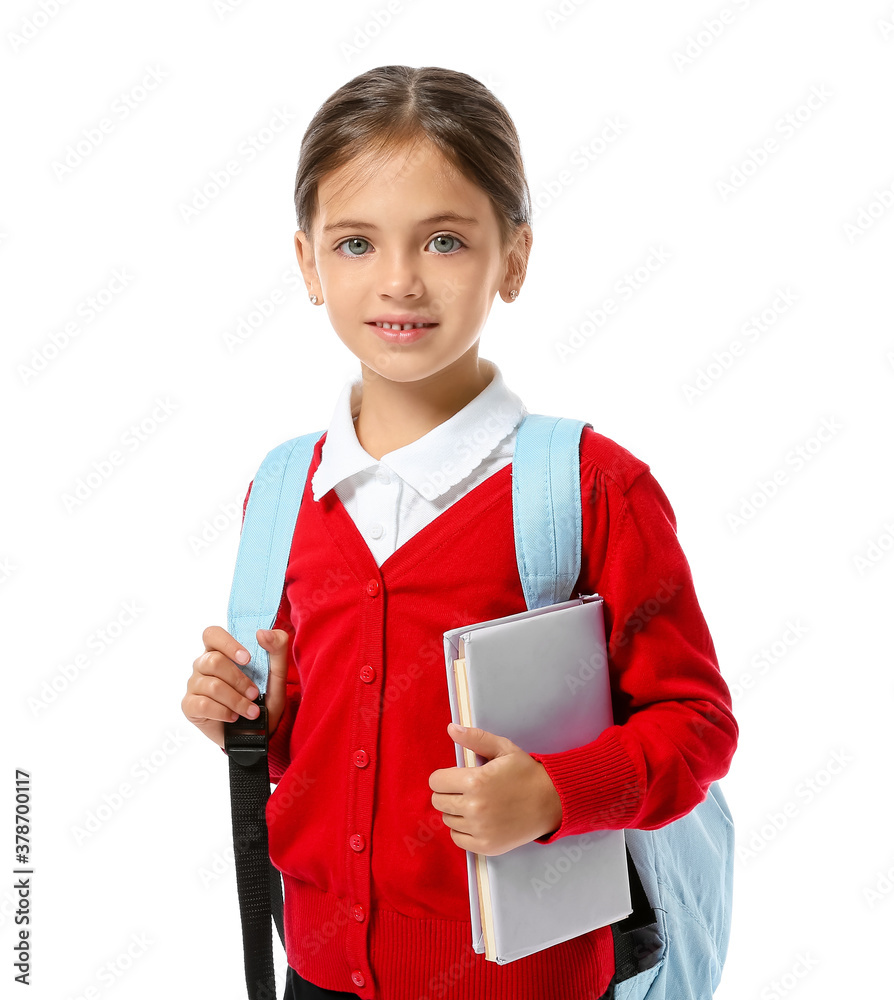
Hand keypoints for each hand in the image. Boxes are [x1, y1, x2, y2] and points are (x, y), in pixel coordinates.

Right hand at [181, 625, 289, 747]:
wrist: (259, 732)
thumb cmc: (265, 698)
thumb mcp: (278, 673)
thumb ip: (277, 647)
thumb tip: (262, 632)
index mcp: (221, 651)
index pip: (212, 634)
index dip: (227, 643)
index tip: (247, 659)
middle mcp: (203, 665)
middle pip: (213, 661)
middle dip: (239, 680)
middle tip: (255, 694)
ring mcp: (195, 685)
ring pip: (212, 686)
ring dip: (236, 700)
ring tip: (250, 711)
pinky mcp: (189, 706)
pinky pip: (203, 705)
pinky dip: (224, 712)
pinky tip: (233, 717)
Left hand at [428, 723, 562, 855]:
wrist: (552, 801)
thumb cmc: (526, 773)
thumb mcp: (503, 749)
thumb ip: (475, 738)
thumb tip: (451, 728)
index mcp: (475, 781)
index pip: (436, 782)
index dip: (444, 777)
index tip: (456, 776)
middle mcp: (474, 807)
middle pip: (438, 801)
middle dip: (448, 792)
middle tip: (465, 789)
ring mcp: (480, 829)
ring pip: (447, 819)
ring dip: (455, 811)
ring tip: (474, 803)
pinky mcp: (487, 846)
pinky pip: (457, 838)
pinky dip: (462, 830)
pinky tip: (476, 820)